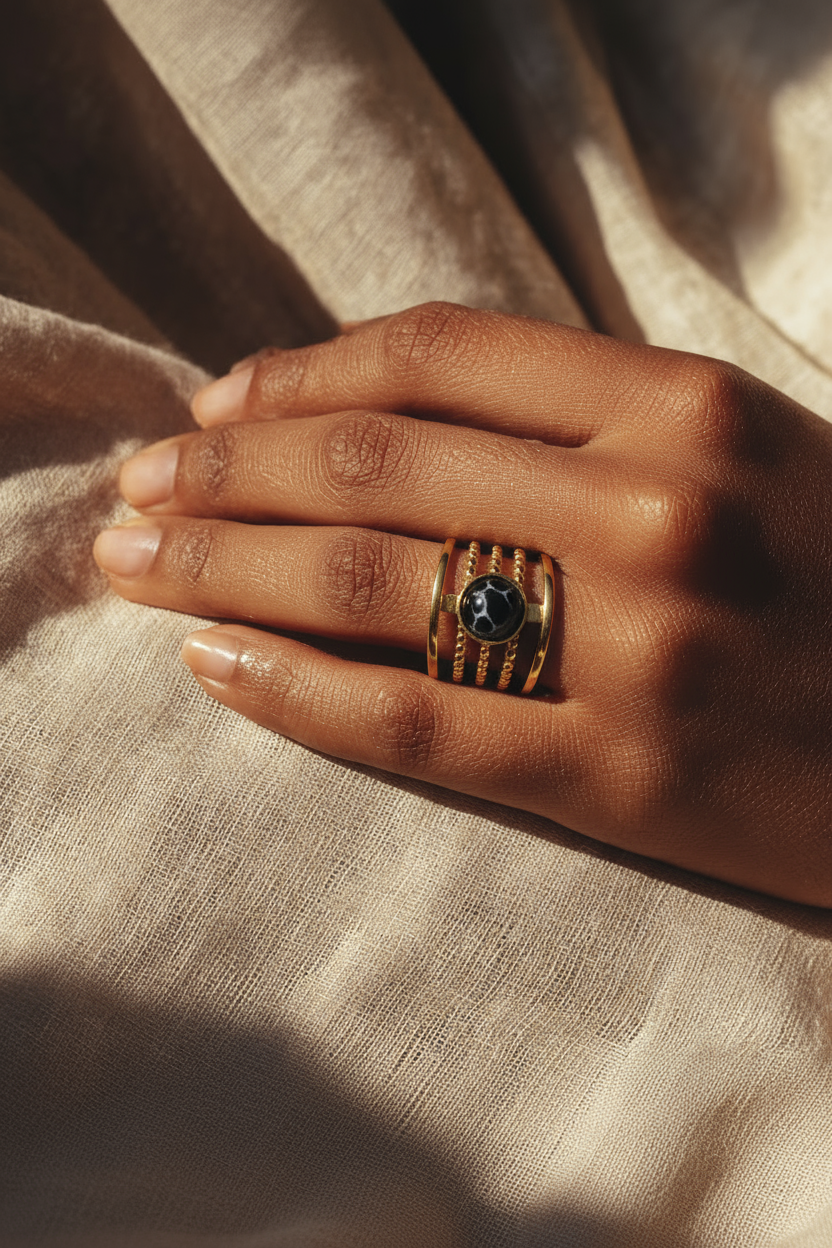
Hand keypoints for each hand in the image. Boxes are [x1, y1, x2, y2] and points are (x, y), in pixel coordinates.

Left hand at [94, 303, 831, 906]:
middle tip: (139, 486)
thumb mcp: (740, 450)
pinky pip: (415, 721)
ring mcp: (637, 645)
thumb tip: (384, 416)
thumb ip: (584, 421)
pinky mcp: (622, 775)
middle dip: (223, 469)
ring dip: (221, 566)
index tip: (212, 403)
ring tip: (135, 563)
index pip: (433, 356)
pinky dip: (292, 689)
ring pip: (366, 582)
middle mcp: (654, 506)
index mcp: (687, 404)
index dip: (295, 374)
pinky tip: (213, 666)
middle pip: (372, 462)